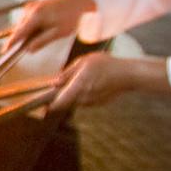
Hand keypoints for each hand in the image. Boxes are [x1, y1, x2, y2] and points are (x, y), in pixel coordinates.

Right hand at [10, 0, 95, 52]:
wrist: (74, 1)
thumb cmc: (69, 17)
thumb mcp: (58, 32)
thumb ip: (42, 41)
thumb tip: (29, 49)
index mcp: (36, 16)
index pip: (19, 32)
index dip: (11, 43)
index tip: (4, 51)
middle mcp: (30, 10)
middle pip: (19, 29)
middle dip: (20, 39)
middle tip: (26, 49)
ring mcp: (30, 7)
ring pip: (22, 25)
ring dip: (26, 33)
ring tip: (40, 36)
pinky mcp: (31, 7)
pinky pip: (26, 20)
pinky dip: (29, 27)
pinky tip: (40, 29)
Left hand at [48, 53, 169, 112]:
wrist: (128, 75)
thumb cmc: (106, 65)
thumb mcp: (83, 62)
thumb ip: (67, 73)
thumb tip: (55, 82)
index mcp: (78, 87)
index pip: (58, 102)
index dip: (48, 106)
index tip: (42, 107)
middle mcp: (83, 98)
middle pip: (66, 101)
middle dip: (62, 95)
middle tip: (61, 84)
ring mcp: (92, 102)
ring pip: (75, 100)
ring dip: (73, 93)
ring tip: (83, 78)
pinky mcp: (98, 103)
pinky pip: (85, 100)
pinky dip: (84, 93)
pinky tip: (92, 82)